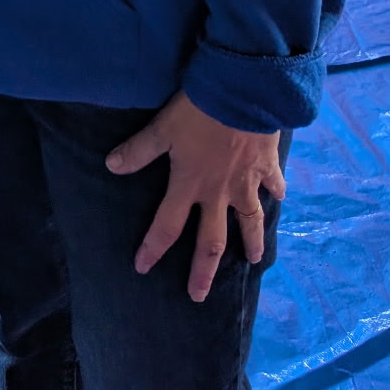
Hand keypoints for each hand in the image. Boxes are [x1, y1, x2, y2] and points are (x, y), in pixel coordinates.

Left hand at [106, 91, 284, 302]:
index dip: (153, 247)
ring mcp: (247, 182)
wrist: (242, 93)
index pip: (167, 225)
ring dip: (251, 242)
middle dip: (204, 270)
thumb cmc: (198, 111)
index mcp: (190, 185)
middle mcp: (219, 193)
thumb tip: (110, 166)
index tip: (143, 268)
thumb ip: (139, 150)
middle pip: (212, 241)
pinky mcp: (267, 166)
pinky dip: (276, 192)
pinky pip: (274, 184)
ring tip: (254, 260)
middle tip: (199, 297)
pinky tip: (279, 197)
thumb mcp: (162, 128)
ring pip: (251, 221)